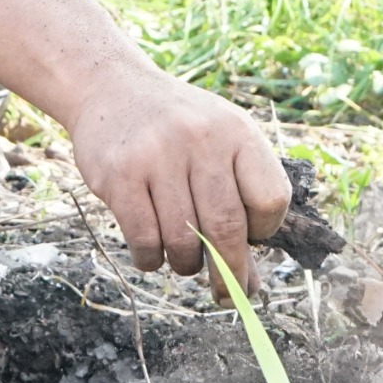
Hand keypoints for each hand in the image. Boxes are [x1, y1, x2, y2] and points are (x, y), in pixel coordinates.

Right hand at [68, 66, 291, 295]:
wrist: (111, 88)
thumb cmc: (177, 129)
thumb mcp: (218, 144)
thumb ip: (239, 200)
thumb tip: (251, 284)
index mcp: (237, 130)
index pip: (271, 199)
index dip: (264, 231)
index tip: (250, 238)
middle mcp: (200, 138)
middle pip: (227, 227)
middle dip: (230, 272)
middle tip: (227, 295)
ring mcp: (157, 155)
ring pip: (183, 240)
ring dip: (185, 264)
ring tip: (182, 259)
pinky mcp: (120, 174)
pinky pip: (144, 239)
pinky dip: (150, 260)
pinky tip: (151, 254)